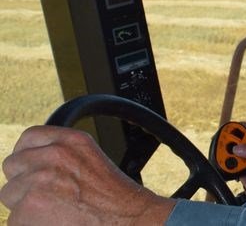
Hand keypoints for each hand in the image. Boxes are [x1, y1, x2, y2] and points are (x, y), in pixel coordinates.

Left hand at [0, 126, 174, 225]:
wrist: (126, 220)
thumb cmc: (112, 196)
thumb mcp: (91, 158)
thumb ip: (61, 153)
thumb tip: (31, 160)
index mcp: (71, 140)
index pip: (29, 137)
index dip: (27, 153)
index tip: (31, 166)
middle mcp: (52, 156)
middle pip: (13, 166)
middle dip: (24, 181)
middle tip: (47, 194)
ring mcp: (37, 181)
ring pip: (10, 194)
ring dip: (24, 205)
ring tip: (54, 210)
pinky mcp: (26, 209)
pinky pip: (13, 218)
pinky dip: (28, 224)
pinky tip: (52, 222)